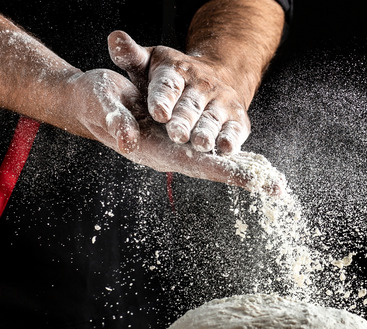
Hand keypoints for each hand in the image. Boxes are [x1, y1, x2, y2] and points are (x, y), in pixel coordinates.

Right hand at [67, 69, 283, 194]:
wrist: (90, 101)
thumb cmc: (95, 101)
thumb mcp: (103, 103)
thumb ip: (115, 121)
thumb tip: (128, 140)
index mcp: (155, 150)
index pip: (197, 164)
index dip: (224, 171)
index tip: (250, 180)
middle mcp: (171, 153)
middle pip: (214, 169)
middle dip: (244, 178)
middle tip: (277, 188)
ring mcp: (177, 147)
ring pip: (217, 163)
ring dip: (246, 172)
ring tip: (276, 184)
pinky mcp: (180, 139)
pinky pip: (213, 151)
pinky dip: (235, 157)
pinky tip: (256, 165)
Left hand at [107, 30, 249, 154]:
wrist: (217, 77)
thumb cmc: (173, 78)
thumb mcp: (150, 63)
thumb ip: (131, 56)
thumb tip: (115, 38)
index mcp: (178, 71)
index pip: (168, 85)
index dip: (163, 99)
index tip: (158, 113)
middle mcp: (202, 86)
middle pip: (191, 106)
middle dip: (184, 121)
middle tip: (177, 135)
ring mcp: (222, 102)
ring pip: (212, 120)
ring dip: (207, 132)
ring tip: (201, 144)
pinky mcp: (237, 119)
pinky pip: (235, 130)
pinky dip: (231, 139)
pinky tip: (226, 149)